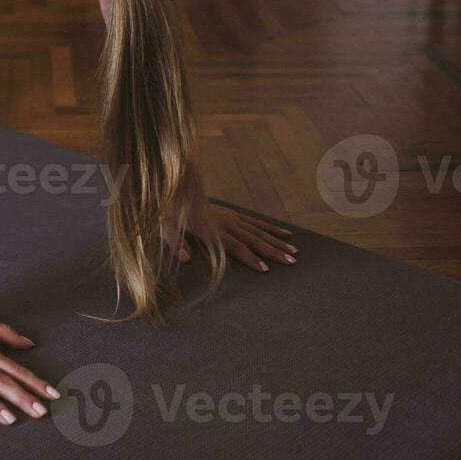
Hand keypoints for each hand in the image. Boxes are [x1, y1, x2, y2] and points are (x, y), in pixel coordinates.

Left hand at [166, 203, 297, 271]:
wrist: (175, 190)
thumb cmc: (170, 213)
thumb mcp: (166, 228)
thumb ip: (174, 244)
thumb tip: (185, 259)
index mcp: (212, 231)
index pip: (236, 247)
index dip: (250, 258)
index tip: (265, 269)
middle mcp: (227, 224)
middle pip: (254, 240)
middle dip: (273, 252)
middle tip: (291, 262)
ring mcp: (232, 218)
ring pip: (259, 231)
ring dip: (277, 242)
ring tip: (295, 252)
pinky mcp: (233, 214)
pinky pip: (256, 222)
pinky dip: (272, 228)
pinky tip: (286, 233)